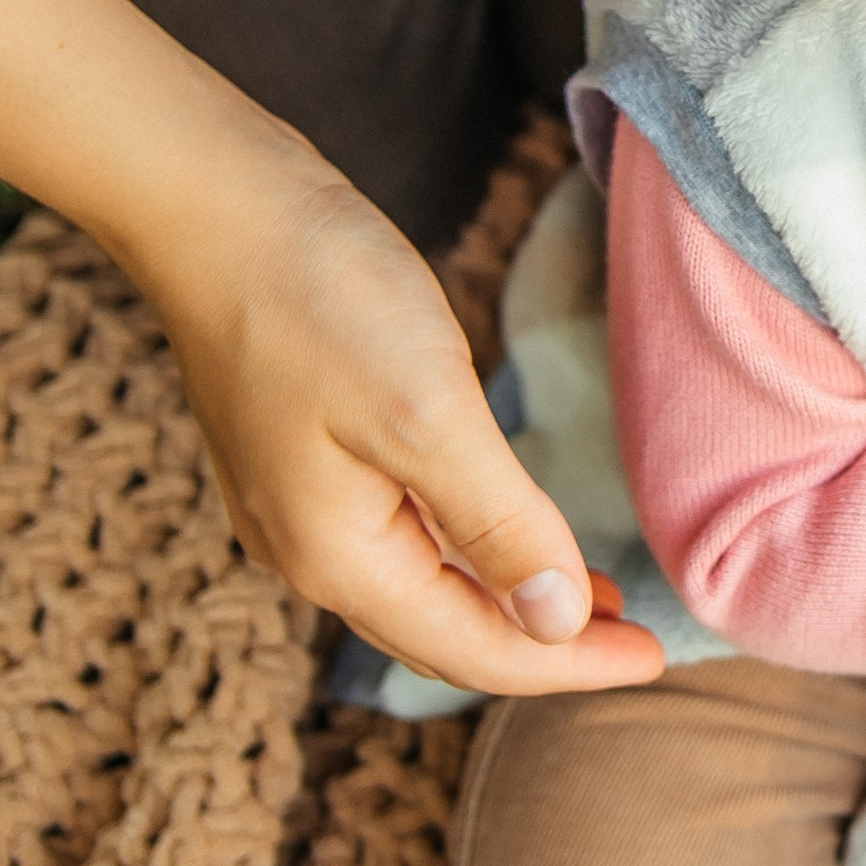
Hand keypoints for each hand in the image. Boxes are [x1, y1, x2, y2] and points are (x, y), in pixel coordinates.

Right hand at [0, 0, 665, 698]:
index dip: (571, 663)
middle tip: (638, 643)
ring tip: (590, 603)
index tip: (658, 660)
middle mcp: (309, 554)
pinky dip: (467, 550)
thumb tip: (555, 621)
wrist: (207, 202)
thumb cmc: (315, 296)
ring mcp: (296, 509)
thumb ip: (498, 523)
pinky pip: (400, 536)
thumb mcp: (429, 412)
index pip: (476, 649)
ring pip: (423, 587)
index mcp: (341, 559)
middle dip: (543, 645)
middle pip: (446, 633)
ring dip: (508, 600)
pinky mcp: (300, 458)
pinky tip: (506, 532)